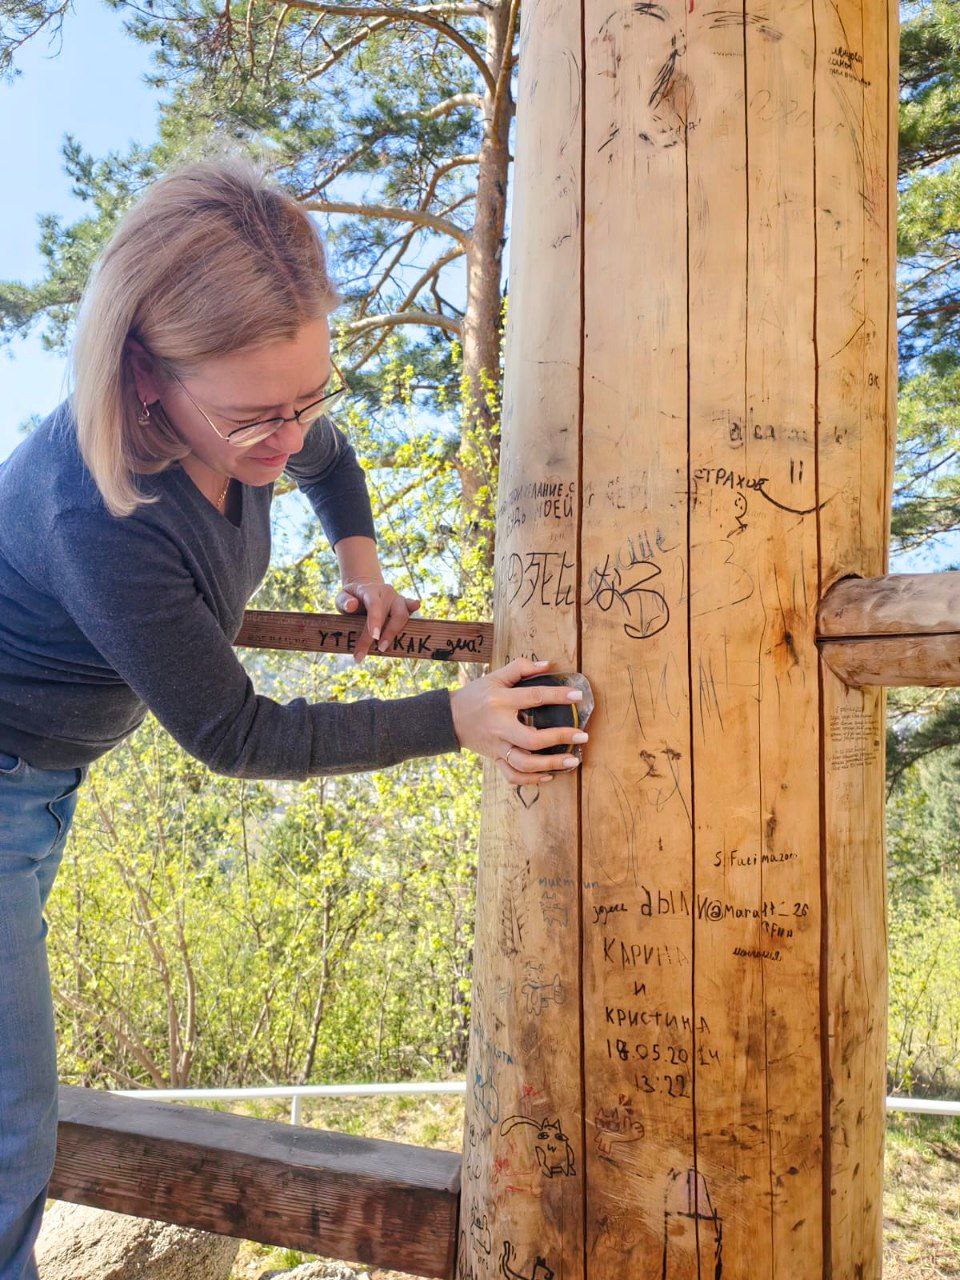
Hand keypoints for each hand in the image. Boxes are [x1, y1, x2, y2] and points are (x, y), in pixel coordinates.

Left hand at [335, 578, 421, 662]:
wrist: (363, 593)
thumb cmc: (351, 599)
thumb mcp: (342, 597)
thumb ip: (344, 601)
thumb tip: (351, 606)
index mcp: (370, 590)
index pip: (374, 605)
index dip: (375, 620)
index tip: (374, 637)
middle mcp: (386, 593)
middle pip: (390, 614)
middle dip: (385, 634)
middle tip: (375, 651)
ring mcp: (396, 599)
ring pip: (403, 614)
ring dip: (395, 632)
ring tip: (383, 648)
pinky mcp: (403, 605)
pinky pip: (410, 607)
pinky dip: (414, 607)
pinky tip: (416, 606)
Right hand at [448, 657, 588, 786]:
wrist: (449, 719)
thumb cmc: (475, 695)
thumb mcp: (495, 677)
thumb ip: (520, 668)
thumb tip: (549, 665)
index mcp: (501, 701)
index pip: (534, 697)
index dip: (558, 696)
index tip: (578, 696)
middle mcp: (500, 726)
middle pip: (532, 739)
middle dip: (560, 738)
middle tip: (582, 736)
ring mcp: (497, 746)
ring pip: (524, 763)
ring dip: (551, 764)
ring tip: (573, 760)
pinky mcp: (495, 759)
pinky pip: (512, 775)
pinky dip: (531, 780)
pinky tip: (548, 776)